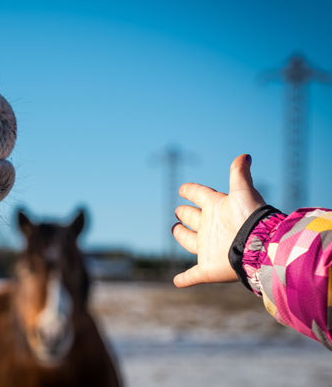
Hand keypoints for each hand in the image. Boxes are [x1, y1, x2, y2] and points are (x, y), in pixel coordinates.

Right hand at [172, 154, 265, 286]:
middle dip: (186, 214)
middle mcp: (211, 227)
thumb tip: (245, 155)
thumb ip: (240, 173)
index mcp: (216, 208)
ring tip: (176, 230)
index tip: (183, 189)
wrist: (259, 247)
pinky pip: (194, 275)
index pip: (200, 196)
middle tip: (179, 211)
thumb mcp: (243, 191)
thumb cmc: (249, 217)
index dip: (191, 191)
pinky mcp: (208, 268)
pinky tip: (177, 282)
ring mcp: (208, 248)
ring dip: (182, 236)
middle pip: (194, 218)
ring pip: (190, 242)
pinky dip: (185, 279)